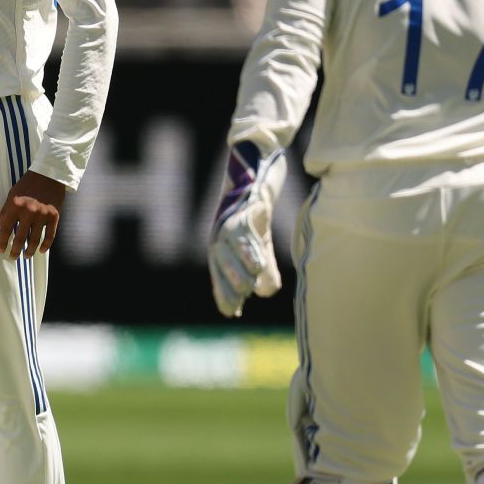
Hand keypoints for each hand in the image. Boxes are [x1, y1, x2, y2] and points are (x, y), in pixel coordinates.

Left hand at [0, 171, 68, 257]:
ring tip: (26, 256)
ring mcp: (43, 215)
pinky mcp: (54, 216)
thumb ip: (4, 211)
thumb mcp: (12, 195)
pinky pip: (50, 235)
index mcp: (16, 206)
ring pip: (35, 239)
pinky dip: (46, 245)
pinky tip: (42, 251)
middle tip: (12, 257)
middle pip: (21, 237)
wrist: (49, 175)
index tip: (0, 250)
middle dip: (15, 249)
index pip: (6, 228)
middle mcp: (29, 212)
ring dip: (30, 250)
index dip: (3, 241)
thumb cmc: (27, 184)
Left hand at [209, 142, 287, 316]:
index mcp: (221, 243)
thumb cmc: (256, 213)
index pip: (218, 270)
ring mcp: (231, 217)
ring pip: (230, 246)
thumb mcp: (261, 244)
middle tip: (237, 301)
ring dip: (237, 268)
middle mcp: (221, 231)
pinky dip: (250, 247)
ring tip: (247, 287)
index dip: (222, 291)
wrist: (260, 172)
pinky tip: (258, 262)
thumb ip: (263, 268)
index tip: (230, 312)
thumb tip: (265, 293)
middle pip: (219, 260)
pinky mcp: (245, 205)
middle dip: (227, 283)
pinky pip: (245, 228)